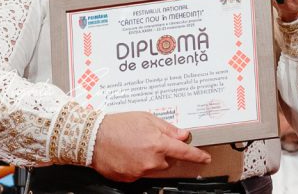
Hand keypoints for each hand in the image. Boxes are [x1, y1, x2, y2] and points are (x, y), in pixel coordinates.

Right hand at [90, 112, 209, 180]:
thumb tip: (182, 135)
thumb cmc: (118, 125)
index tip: (205, 158)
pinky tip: (128, 154)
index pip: (184, 152)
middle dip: (164, 151)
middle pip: (168, 160)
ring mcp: (139, 171)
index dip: (197, 155)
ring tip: (135, 145)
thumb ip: (167, 128)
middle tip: (149, 140)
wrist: (92, 138)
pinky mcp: (129, 178)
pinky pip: (140, 172)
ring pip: (154, 167)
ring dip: (151, 158)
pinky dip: (138, 164)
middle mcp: (151, 160)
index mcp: (158, 144)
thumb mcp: (146, 118)